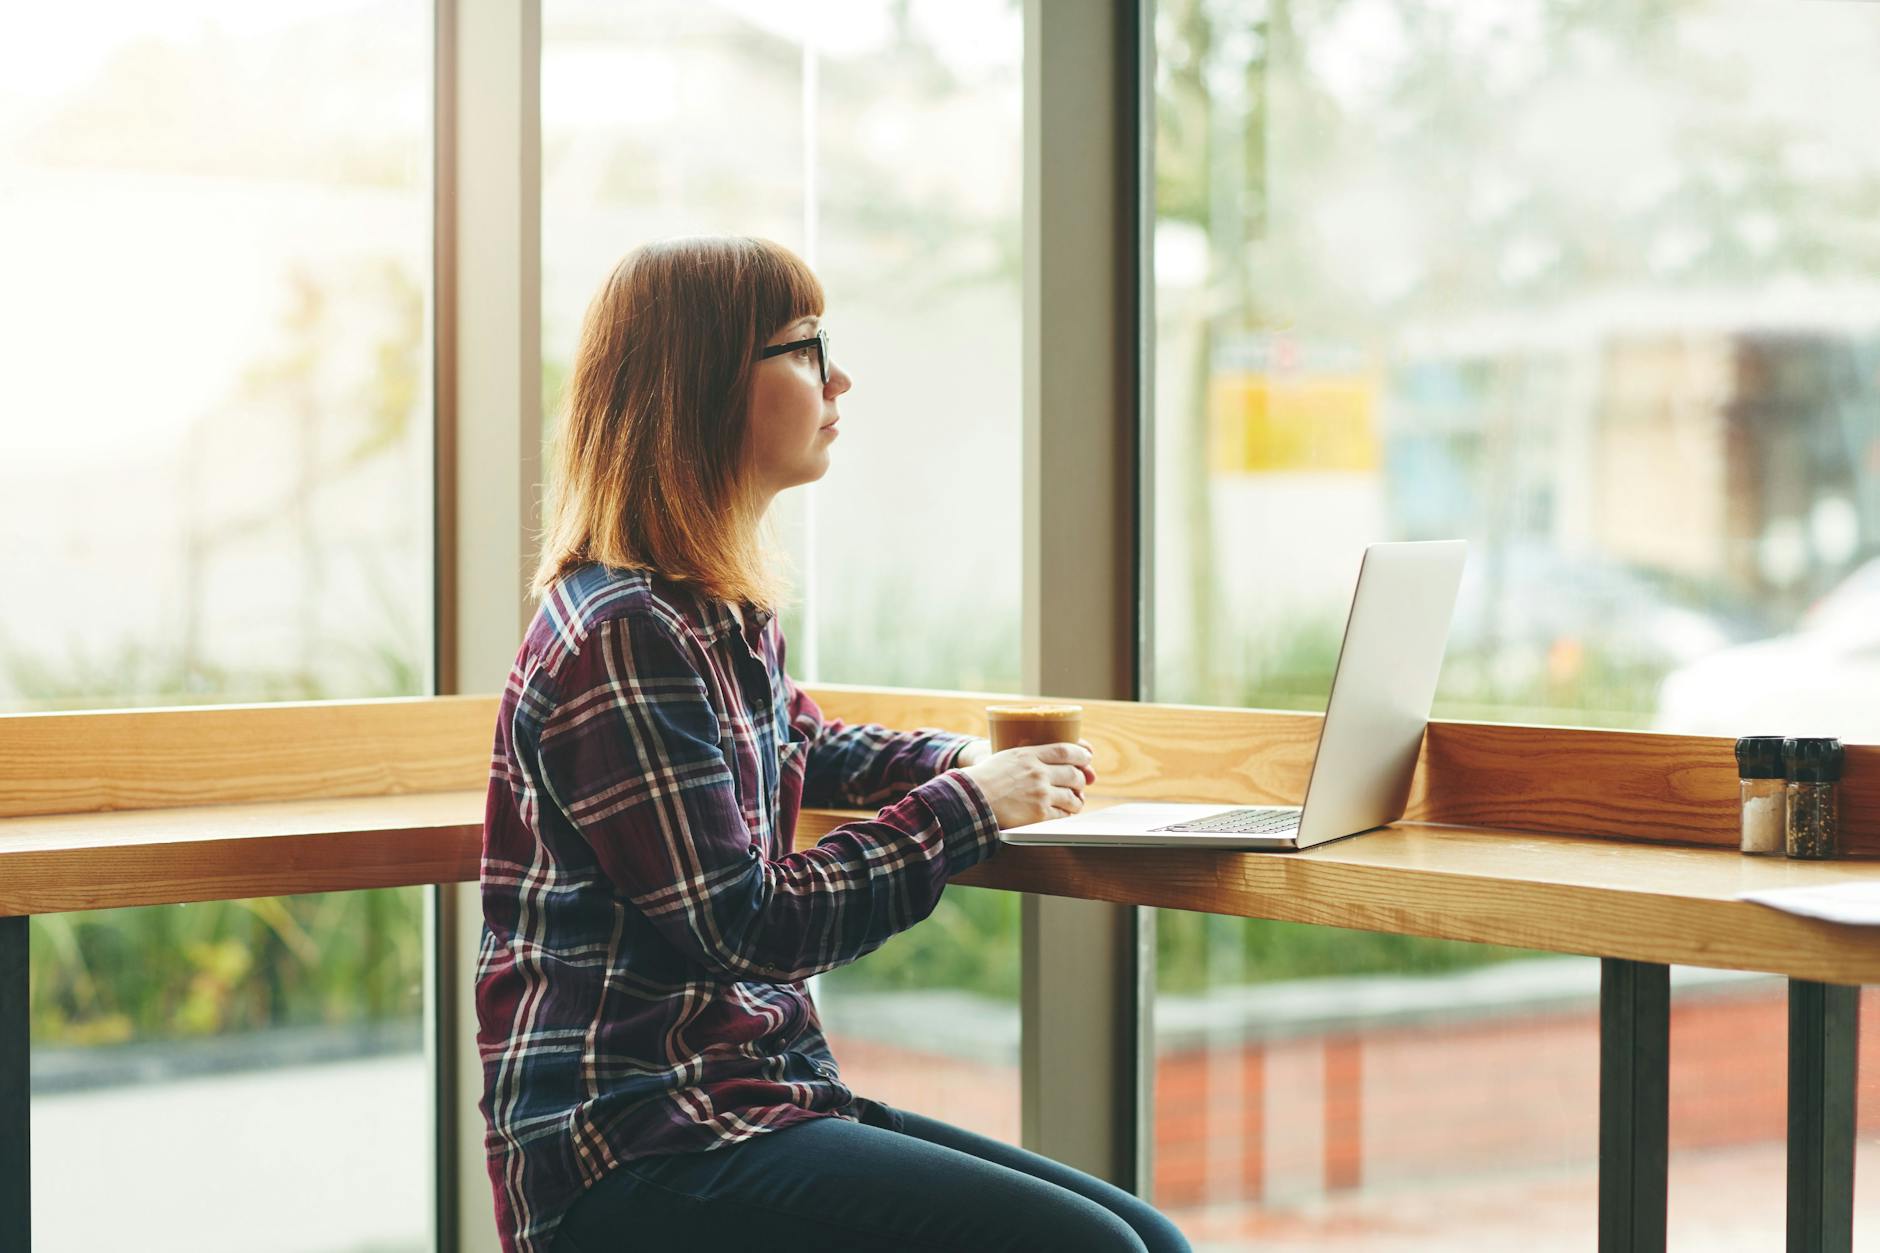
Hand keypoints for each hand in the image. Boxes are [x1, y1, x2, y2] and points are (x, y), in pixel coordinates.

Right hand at [958, 741, 1096, 829]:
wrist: (971, 799)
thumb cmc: (985, 778)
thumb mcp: (1007, 756)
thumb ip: (1028, 756)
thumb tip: (1047, 759)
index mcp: (1030, 755)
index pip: (1066, 751)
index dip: (1081, 754)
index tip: (1086, 757)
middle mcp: (1038, 773)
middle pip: (1074, 774)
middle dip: (1080, 779)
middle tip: (1080, 781)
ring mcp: (1041, 794)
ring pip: (1073, 796)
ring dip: (1077, 799)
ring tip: (1076, 800)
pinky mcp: (1040, 814)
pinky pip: (1063, 814)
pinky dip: (1067, 813)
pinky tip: (1066, 812)